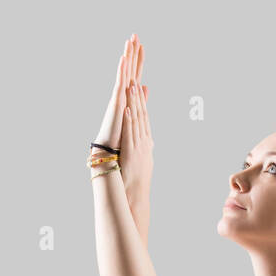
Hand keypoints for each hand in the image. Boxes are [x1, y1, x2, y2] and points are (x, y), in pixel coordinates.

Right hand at [94, 33, 147, 149]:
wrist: (111, 148)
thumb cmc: (120, 133)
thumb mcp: (135, 111)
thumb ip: (140, 97)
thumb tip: (146, 87)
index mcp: (128, 95)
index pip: (135, 73)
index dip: (138, 59)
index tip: (141, 44)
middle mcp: (122, 93)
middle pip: (129, 68)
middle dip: (132, 52)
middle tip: (134, 35)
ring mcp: (119, 96)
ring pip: (124, 72)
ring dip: (127, 56)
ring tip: (129, 41)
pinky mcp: (116, 102)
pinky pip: (120, 83)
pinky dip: (122, 71)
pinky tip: (124, 59)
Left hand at [120, 79, 152, 203]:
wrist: (136, 195)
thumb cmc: (137, 180)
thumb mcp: (144, 161)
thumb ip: (144, 148)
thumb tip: (148, 142)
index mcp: (146, 143)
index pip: (145, 118)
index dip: (142, 102)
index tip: (139, 89)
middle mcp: (145, 142)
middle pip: (143, 115)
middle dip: (138, 97)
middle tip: (135, 80)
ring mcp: (139, 146)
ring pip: (138, 121)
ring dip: (134, 104)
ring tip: (131, 88)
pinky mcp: (132, 152)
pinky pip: (131, 133)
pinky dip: (129, 120)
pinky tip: (127, 109)